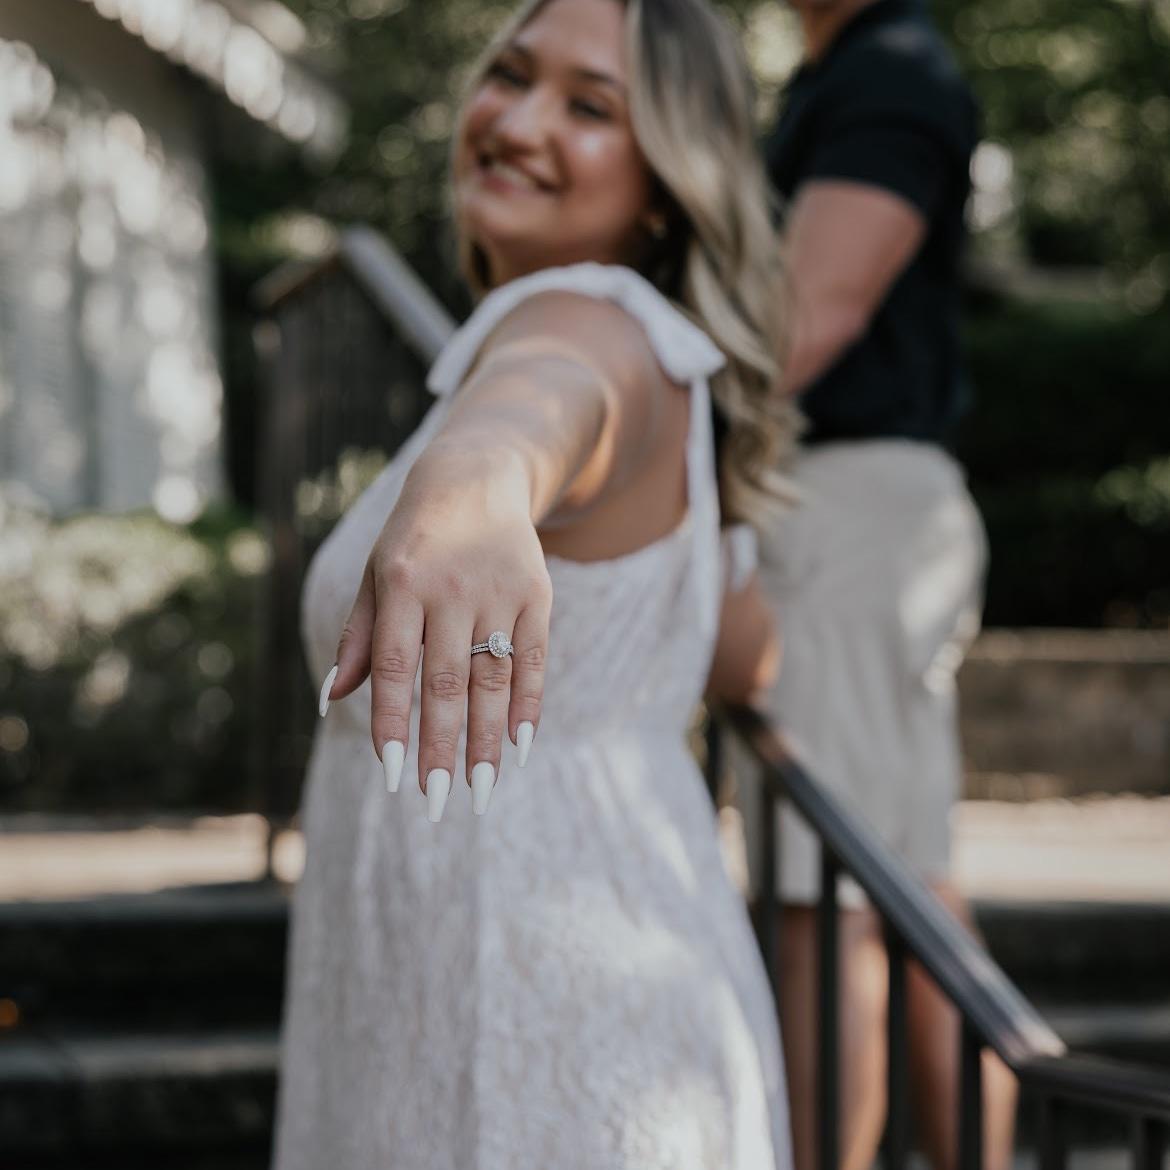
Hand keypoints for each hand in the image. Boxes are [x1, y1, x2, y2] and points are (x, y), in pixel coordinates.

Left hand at [323, 444, 551, 819]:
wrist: (475, 479)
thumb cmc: (412, 541)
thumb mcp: (375, 576)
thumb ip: (359, 638)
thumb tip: (332, 701)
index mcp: (401, 584)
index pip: (394, 667)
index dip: (393, 721)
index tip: (390, 774)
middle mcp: (450, 589)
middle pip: (446, 683)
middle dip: (442, 747)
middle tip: (437, 800)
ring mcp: (498, 592)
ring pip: (492, 680)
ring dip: (487, 740)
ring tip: (480, 789)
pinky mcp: (536, 594)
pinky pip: (533, 660)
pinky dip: (528, 705)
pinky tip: (519, 747)